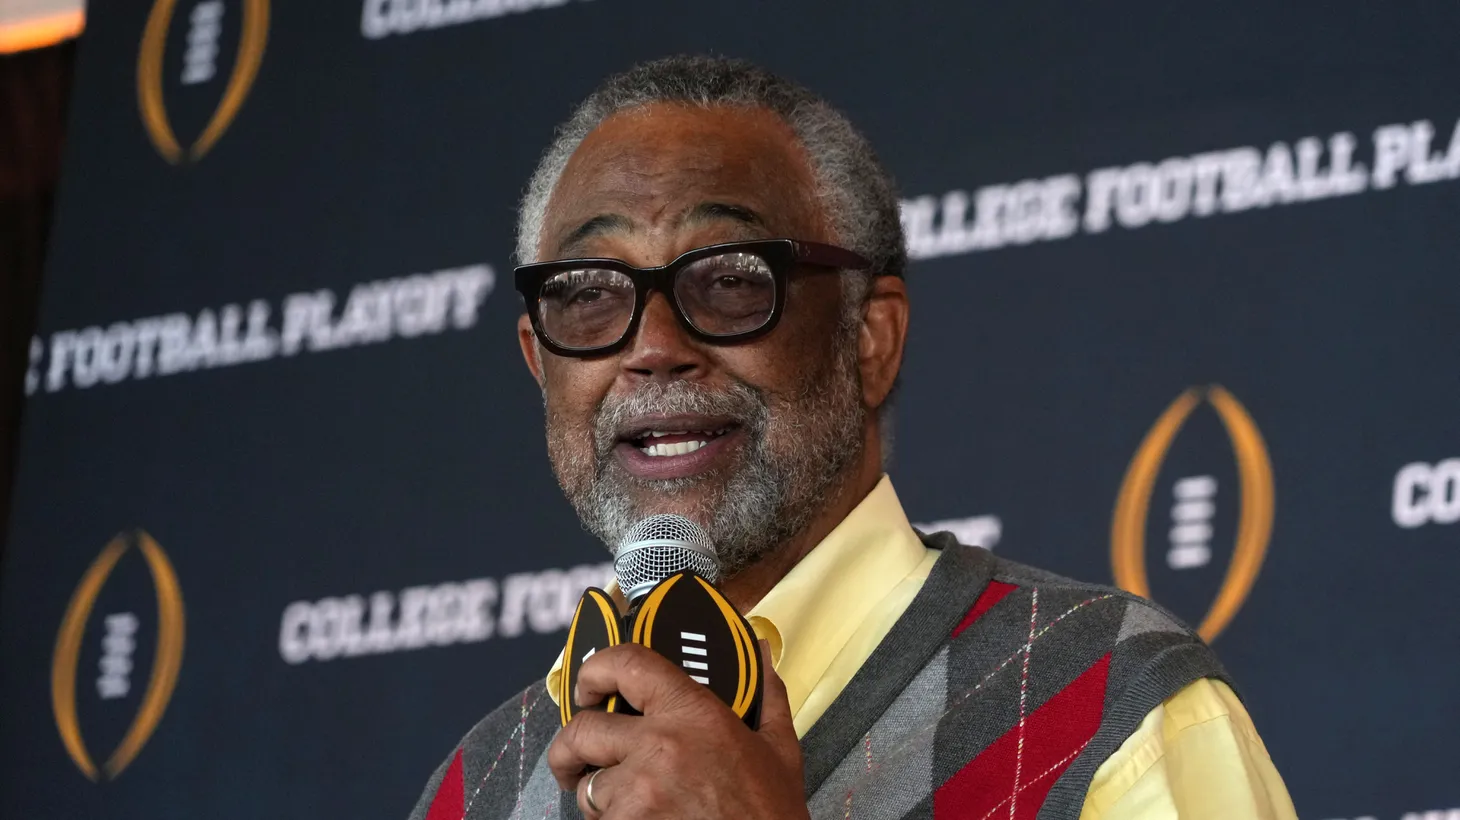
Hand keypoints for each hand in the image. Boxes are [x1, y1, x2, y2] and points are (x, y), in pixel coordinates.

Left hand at [547, 640, 808, 819]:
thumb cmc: (769, 812)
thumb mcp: (779, 748)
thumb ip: (766, 697)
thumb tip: (760, 656)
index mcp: (692, 713)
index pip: (626, 665)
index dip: (596, 669)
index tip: (588, 684)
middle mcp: (658, 746)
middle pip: (581, 731)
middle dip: (570, 747)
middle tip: (577, 758)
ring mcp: (638, 791)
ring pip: (590, 787)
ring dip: (601, 796)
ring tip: (630, 802)